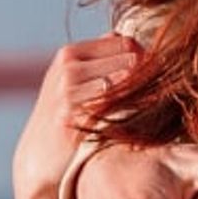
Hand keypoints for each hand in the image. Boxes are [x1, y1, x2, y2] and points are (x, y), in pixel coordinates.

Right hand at [13, 35, 142, 198]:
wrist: (36, 157)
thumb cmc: (63, 114)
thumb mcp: (72, 78)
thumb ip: (100, 56)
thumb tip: (134, 41)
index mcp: (69, 53)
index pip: (124, 42)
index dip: (145, 56)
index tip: (155, 73)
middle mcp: (68, 68)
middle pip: (129, 59)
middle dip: (148, 73)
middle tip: (160, 89)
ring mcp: (69, 93)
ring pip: (126, 82)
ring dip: (144, 91)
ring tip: (153, 103)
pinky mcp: (73, 119)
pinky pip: (116, 107)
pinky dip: (133, 110)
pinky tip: (139, 118)